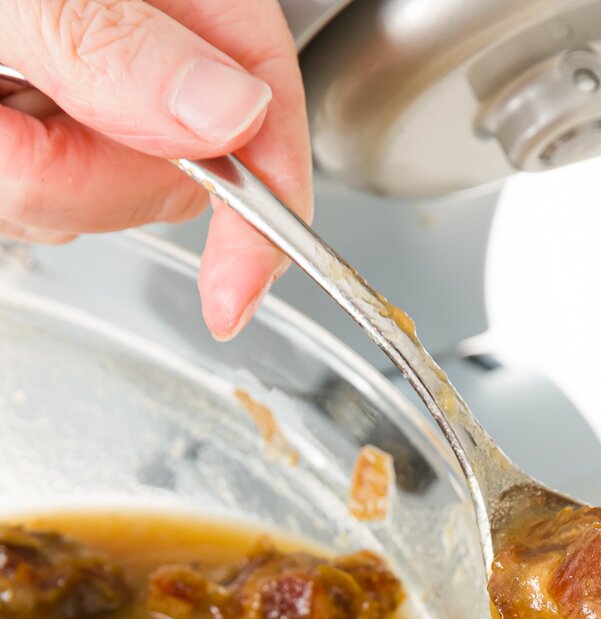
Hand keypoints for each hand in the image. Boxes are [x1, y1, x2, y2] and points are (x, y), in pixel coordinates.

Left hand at [1, 0, 311, 337]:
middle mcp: (136, 34)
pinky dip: (0, 171)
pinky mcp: (31, 118)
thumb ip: (118, 45)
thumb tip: (227, 114)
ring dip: (21, 173)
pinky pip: (36, 193)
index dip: (264, 208)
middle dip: (84, 175)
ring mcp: (79, 84)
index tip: (230, 290)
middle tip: (1, 121)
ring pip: (93, 193)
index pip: (263, 101)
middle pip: (173, 170)